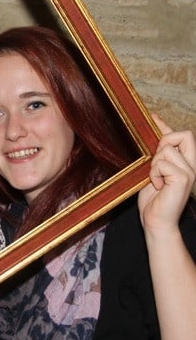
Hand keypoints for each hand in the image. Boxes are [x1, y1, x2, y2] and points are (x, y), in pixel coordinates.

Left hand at [138, 114, 195, 234]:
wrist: (156, 222)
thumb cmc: (153, 200)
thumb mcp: (152, 173)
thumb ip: (156, 157)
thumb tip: (148, 136)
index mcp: (185, 162)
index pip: (181, 136)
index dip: (165, 125)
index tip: (151, 118)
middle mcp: (192, 165)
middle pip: (183, 134)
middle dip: (163, 143)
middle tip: (155, 163)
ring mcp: (190, 171)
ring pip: (166, 150)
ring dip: (154, 165)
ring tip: (155, 179)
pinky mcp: (183, 178)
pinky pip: (162, 164)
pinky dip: (154, 174)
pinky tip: (157, 185)